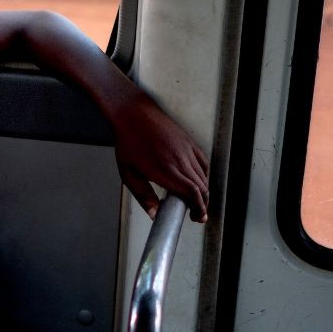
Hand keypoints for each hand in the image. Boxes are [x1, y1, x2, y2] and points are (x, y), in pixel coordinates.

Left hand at [110, 89, 208, 221]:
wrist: (134, 114)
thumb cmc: (128, 142)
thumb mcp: (129, 174)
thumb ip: (143, 195)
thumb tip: (154, 214)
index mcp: (165, 171)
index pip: (192, 194)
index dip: (199, 208)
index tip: (197, 217)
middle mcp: (180, 161)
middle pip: (202, 188)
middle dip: (203, 205)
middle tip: (197, 215)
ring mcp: (186, 151)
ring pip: (204, 176)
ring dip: (203, 192)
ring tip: (196, 201)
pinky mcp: (188, 142)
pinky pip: (203, 163)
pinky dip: (204, 175)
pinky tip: (197, 181)